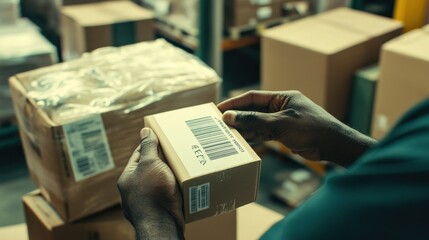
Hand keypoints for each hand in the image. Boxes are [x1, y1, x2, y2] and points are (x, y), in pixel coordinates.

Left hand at [118, 128, 183, 239]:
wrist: (162, 225)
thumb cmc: (152, 194)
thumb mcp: (150, 164)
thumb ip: (148, 147)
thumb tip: (145, 130)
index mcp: (128, 177)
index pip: (139, 154)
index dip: (151, 144)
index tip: (163, 138)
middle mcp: (135, 190)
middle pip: (151, 169)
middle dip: (164, 161)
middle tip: (178, 151)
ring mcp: (147, 201)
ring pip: (161, 183)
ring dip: (171, 176)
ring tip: (185, 166)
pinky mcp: (160, 210)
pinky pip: (169, 195)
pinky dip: (176, 189)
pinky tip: (185, 184)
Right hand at [217, 90, 376, 165]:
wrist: (334, 145)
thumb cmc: (311, 129)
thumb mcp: (280, 124)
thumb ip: (254, 120)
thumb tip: (230, 116)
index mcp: (282, 97)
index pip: (253, 97)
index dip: (235, 102)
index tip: (219, 108)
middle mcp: (281, 107)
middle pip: (254, 110)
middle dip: (238, 117)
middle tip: (220, 124)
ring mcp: (283, 121)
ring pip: (258, 123)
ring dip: (245, 129)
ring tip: (228, 134)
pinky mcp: (285, 134)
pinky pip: (265, 134)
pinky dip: (254, 137)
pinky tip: (243, 142)